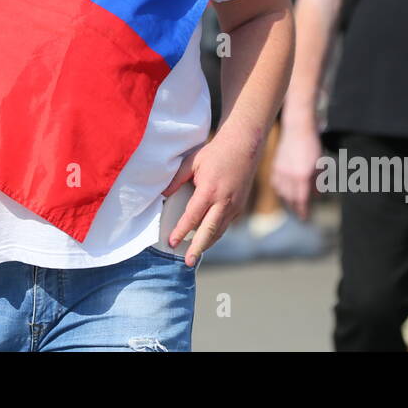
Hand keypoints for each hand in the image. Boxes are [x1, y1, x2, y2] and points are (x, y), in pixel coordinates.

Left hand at [163, 130, 261, 266]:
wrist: (245, 146)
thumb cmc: (216, 152)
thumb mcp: (192, 162)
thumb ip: (176, 179)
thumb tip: (162, 195)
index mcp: (210, 191)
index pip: (192, 217)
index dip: (181, 232)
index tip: (171, 242)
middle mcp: (224, 202)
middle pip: (208, 232)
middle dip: (197, 249)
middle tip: (188, 262)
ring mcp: (235, 206)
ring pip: (219, 231)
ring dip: (207, 244)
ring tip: (195, 254)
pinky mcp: (241, 206)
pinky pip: (226, 224)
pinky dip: (216, 234)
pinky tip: (207, 238)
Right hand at [270, 114, 322, 220]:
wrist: (298, 129)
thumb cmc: (312, 145)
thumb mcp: (320, 164)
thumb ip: (318, 181)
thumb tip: (317, 195)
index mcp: (302, 176)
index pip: (301, 199)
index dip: (303, 211)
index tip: (305, 218)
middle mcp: (289, 176)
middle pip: (290, 198)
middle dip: (295, 207)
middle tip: (300, 213)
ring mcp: (280, 170)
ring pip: (281, 191)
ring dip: (287, 199)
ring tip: (292, 204)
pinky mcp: (275, 166)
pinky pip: (275, 183)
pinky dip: (279, 189)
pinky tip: (283, 191)